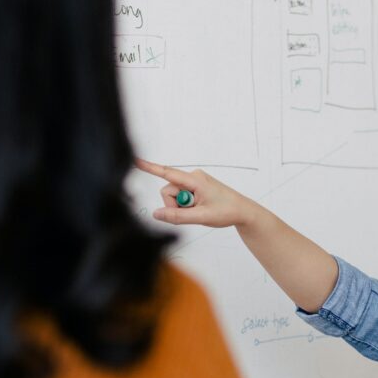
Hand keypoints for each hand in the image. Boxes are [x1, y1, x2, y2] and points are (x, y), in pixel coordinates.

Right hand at [135, 159, 255, 227]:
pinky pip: (181, 196)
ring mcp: (194, 182)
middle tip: (192, 213)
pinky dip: (186, 205)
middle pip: (168, 190)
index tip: (134, 160)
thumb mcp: (201, 217)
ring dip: (181, 207)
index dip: (149, 167)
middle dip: (174, 205)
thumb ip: (177, 216)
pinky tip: (199, 208)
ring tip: (198, 211)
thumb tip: (156, 214)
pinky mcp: (195, 187)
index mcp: (195, 179)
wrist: (242, 211)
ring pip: (174, 195)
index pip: (167, 172)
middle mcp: (193, 177)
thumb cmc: (226, 211)